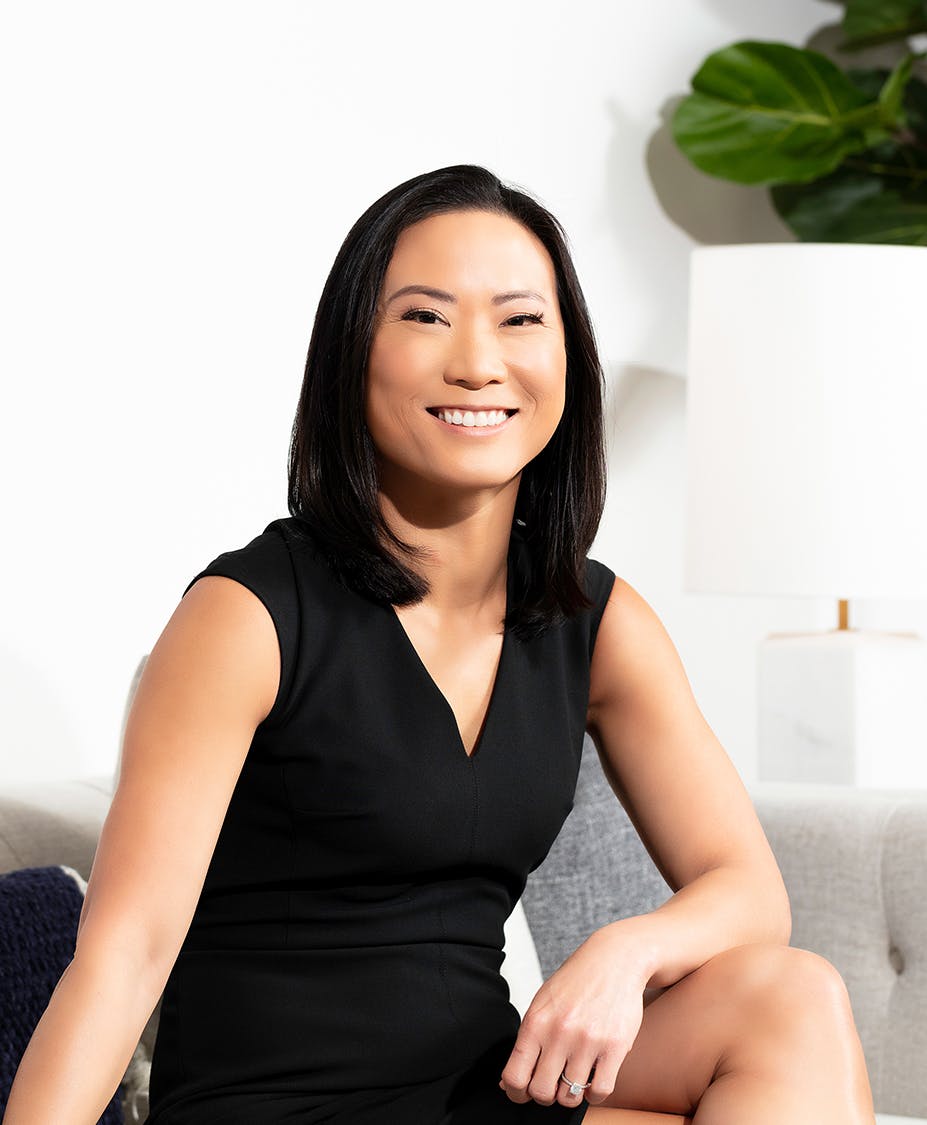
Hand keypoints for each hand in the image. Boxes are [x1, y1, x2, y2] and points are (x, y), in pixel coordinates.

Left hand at [498, 920, 653, 1107]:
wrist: (614, 959)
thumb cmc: (576, 982)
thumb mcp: (542, 1003)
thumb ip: (526, 1042)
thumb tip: (508, 1083)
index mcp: (535, 1022)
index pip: (514, 1076)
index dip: (515, 1093)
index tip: (522, 1093)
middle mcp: (559, 1032)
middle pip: (541, 1092)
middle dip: (544, 1095)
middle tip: (552, 1085)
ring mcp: (588, 1041)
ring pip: (571, 1096)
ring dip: (571, 1094)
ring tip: (574, 1079)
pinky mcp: (615, 1047)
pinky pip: (600, 1091)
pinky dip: (594, 1094)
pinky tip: (593, 1080)